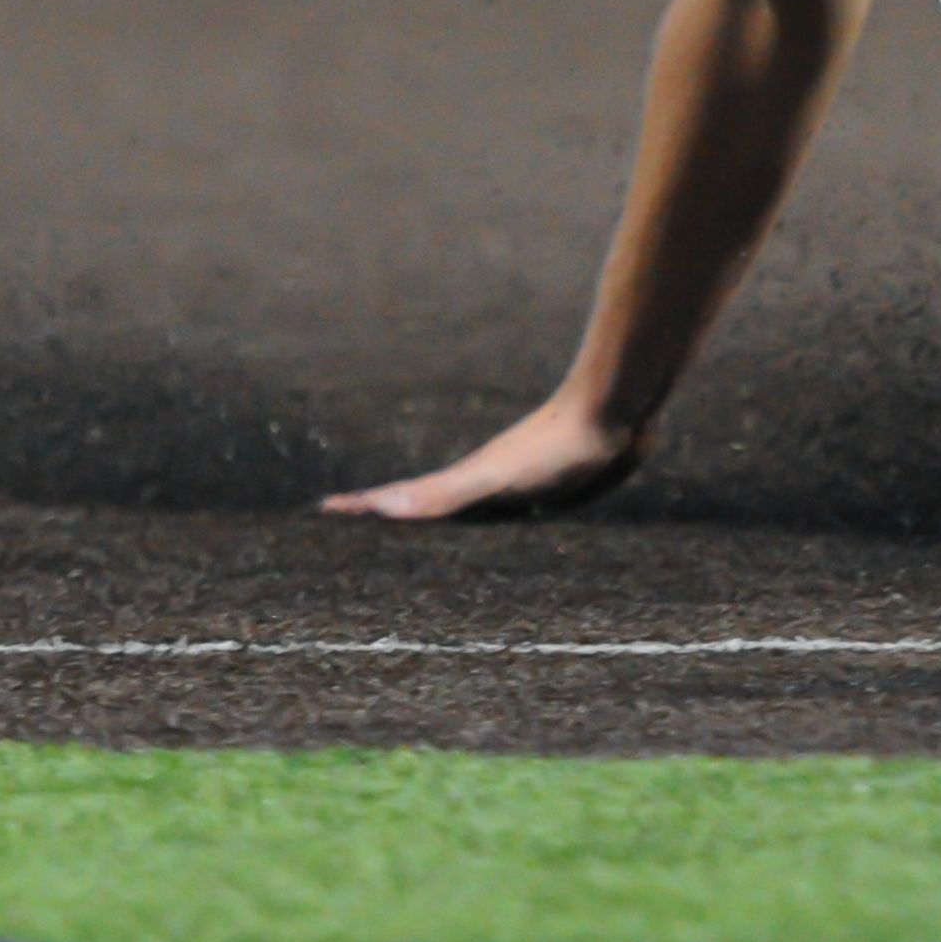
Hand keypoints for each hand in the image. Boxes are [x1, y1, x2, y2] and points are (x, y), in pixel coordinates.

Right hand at [321, 395, 654, 521]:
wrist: (617, 407)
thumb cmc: (559, 443)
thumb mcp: (497, 476)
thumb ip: (446, 494)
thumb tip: (387, 508)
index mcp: (465, 485)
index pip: (403, 499)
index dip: (365, 507)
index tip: (323, 510)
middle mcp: (483, 484)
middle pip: (428, 504)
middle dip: (390, 514)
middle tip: (357, 524)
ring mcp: (514, 483)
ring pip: (467, 509)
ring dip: (439, 519)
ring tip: (417, 534)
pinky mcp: (550, 486)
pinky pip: (507, 510)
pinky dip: (487, 520)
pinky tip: (498, 530)